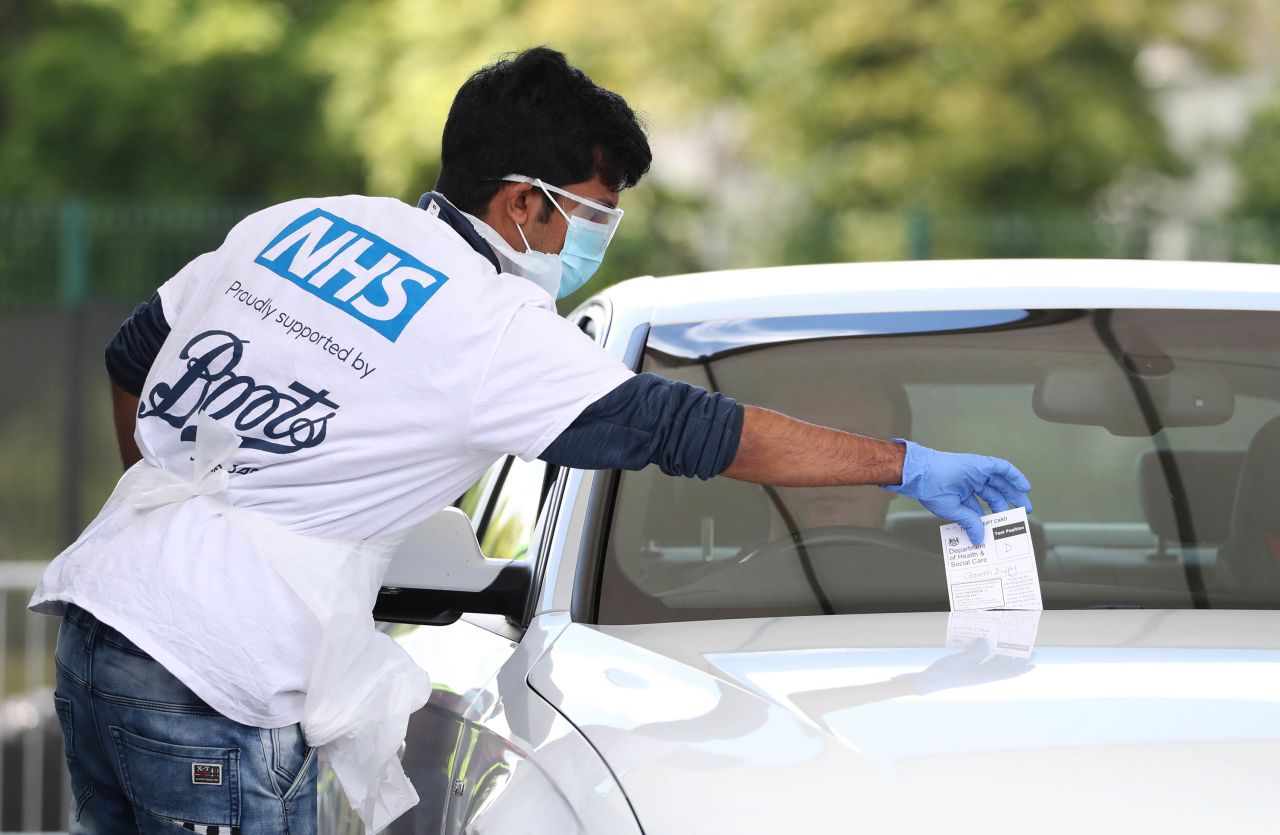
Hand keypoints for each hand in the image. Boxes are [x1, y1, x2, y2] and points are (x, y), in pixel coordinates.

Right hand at [883, 440, 1031, 544]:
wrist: (922, 475)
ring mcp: (976, 472)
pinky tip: (1024, 487)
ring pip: (1000, 482)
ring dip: (1014, 493)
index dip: (992, 517)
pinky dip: (1014, 476)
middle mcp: (971, 481)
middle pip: (994, 494)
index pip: (981, 506)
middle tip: (1018, 516)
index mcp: (962, 493)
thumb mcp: (954, 511)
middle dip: (1007, 505)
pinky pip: (1002, 468)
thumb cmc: (930, 490)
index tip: (1001, 527)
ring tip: (1024, 506)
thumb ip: (970, 523)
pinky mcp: (981, 464)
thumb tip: (979, 538)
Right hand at [904, 640, 1034, 694]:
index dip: (1021, 667)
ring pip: (995, 665)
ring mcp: (974, 673)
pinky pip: (983, 661)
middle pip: (1005, 668)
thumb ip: (976, 651)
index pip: (1007, 671)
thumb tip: (987, 641)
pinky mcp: (967, 669)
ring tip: (1012, 648)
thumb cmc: (945, 672)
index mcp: (983, 675)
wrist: (930, 681)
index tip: (1033, 661)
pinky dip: (989, 654)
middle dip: (1018, 661)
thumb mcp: (961, 659)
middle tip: (1030, 651)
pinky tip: (988, 647)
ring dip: (1005, 657)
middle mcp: (982, 675)